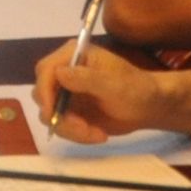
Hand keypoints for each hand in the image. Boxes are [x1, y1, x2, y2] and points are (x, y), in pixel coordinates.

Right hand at [30, 44, 169, 143]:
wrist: (148, 107)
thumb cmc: (136, 90)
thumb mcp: (115, 84)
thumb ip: (87, 78)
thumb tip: (59, 73)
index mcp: (73, 55)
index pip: (45, 70)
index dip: (45, 92)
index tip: (52, 114)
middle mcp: (64, 71)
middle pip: (42, 93)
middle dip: (59, 115)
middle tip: (83, 129)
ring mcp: (65, 91)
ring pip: (49, 113)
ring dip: (70, 128)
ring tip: (97, 134)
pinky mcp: (69, 110)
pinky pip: (60, 125)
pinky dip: (76, 134)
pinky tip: (97, 134)